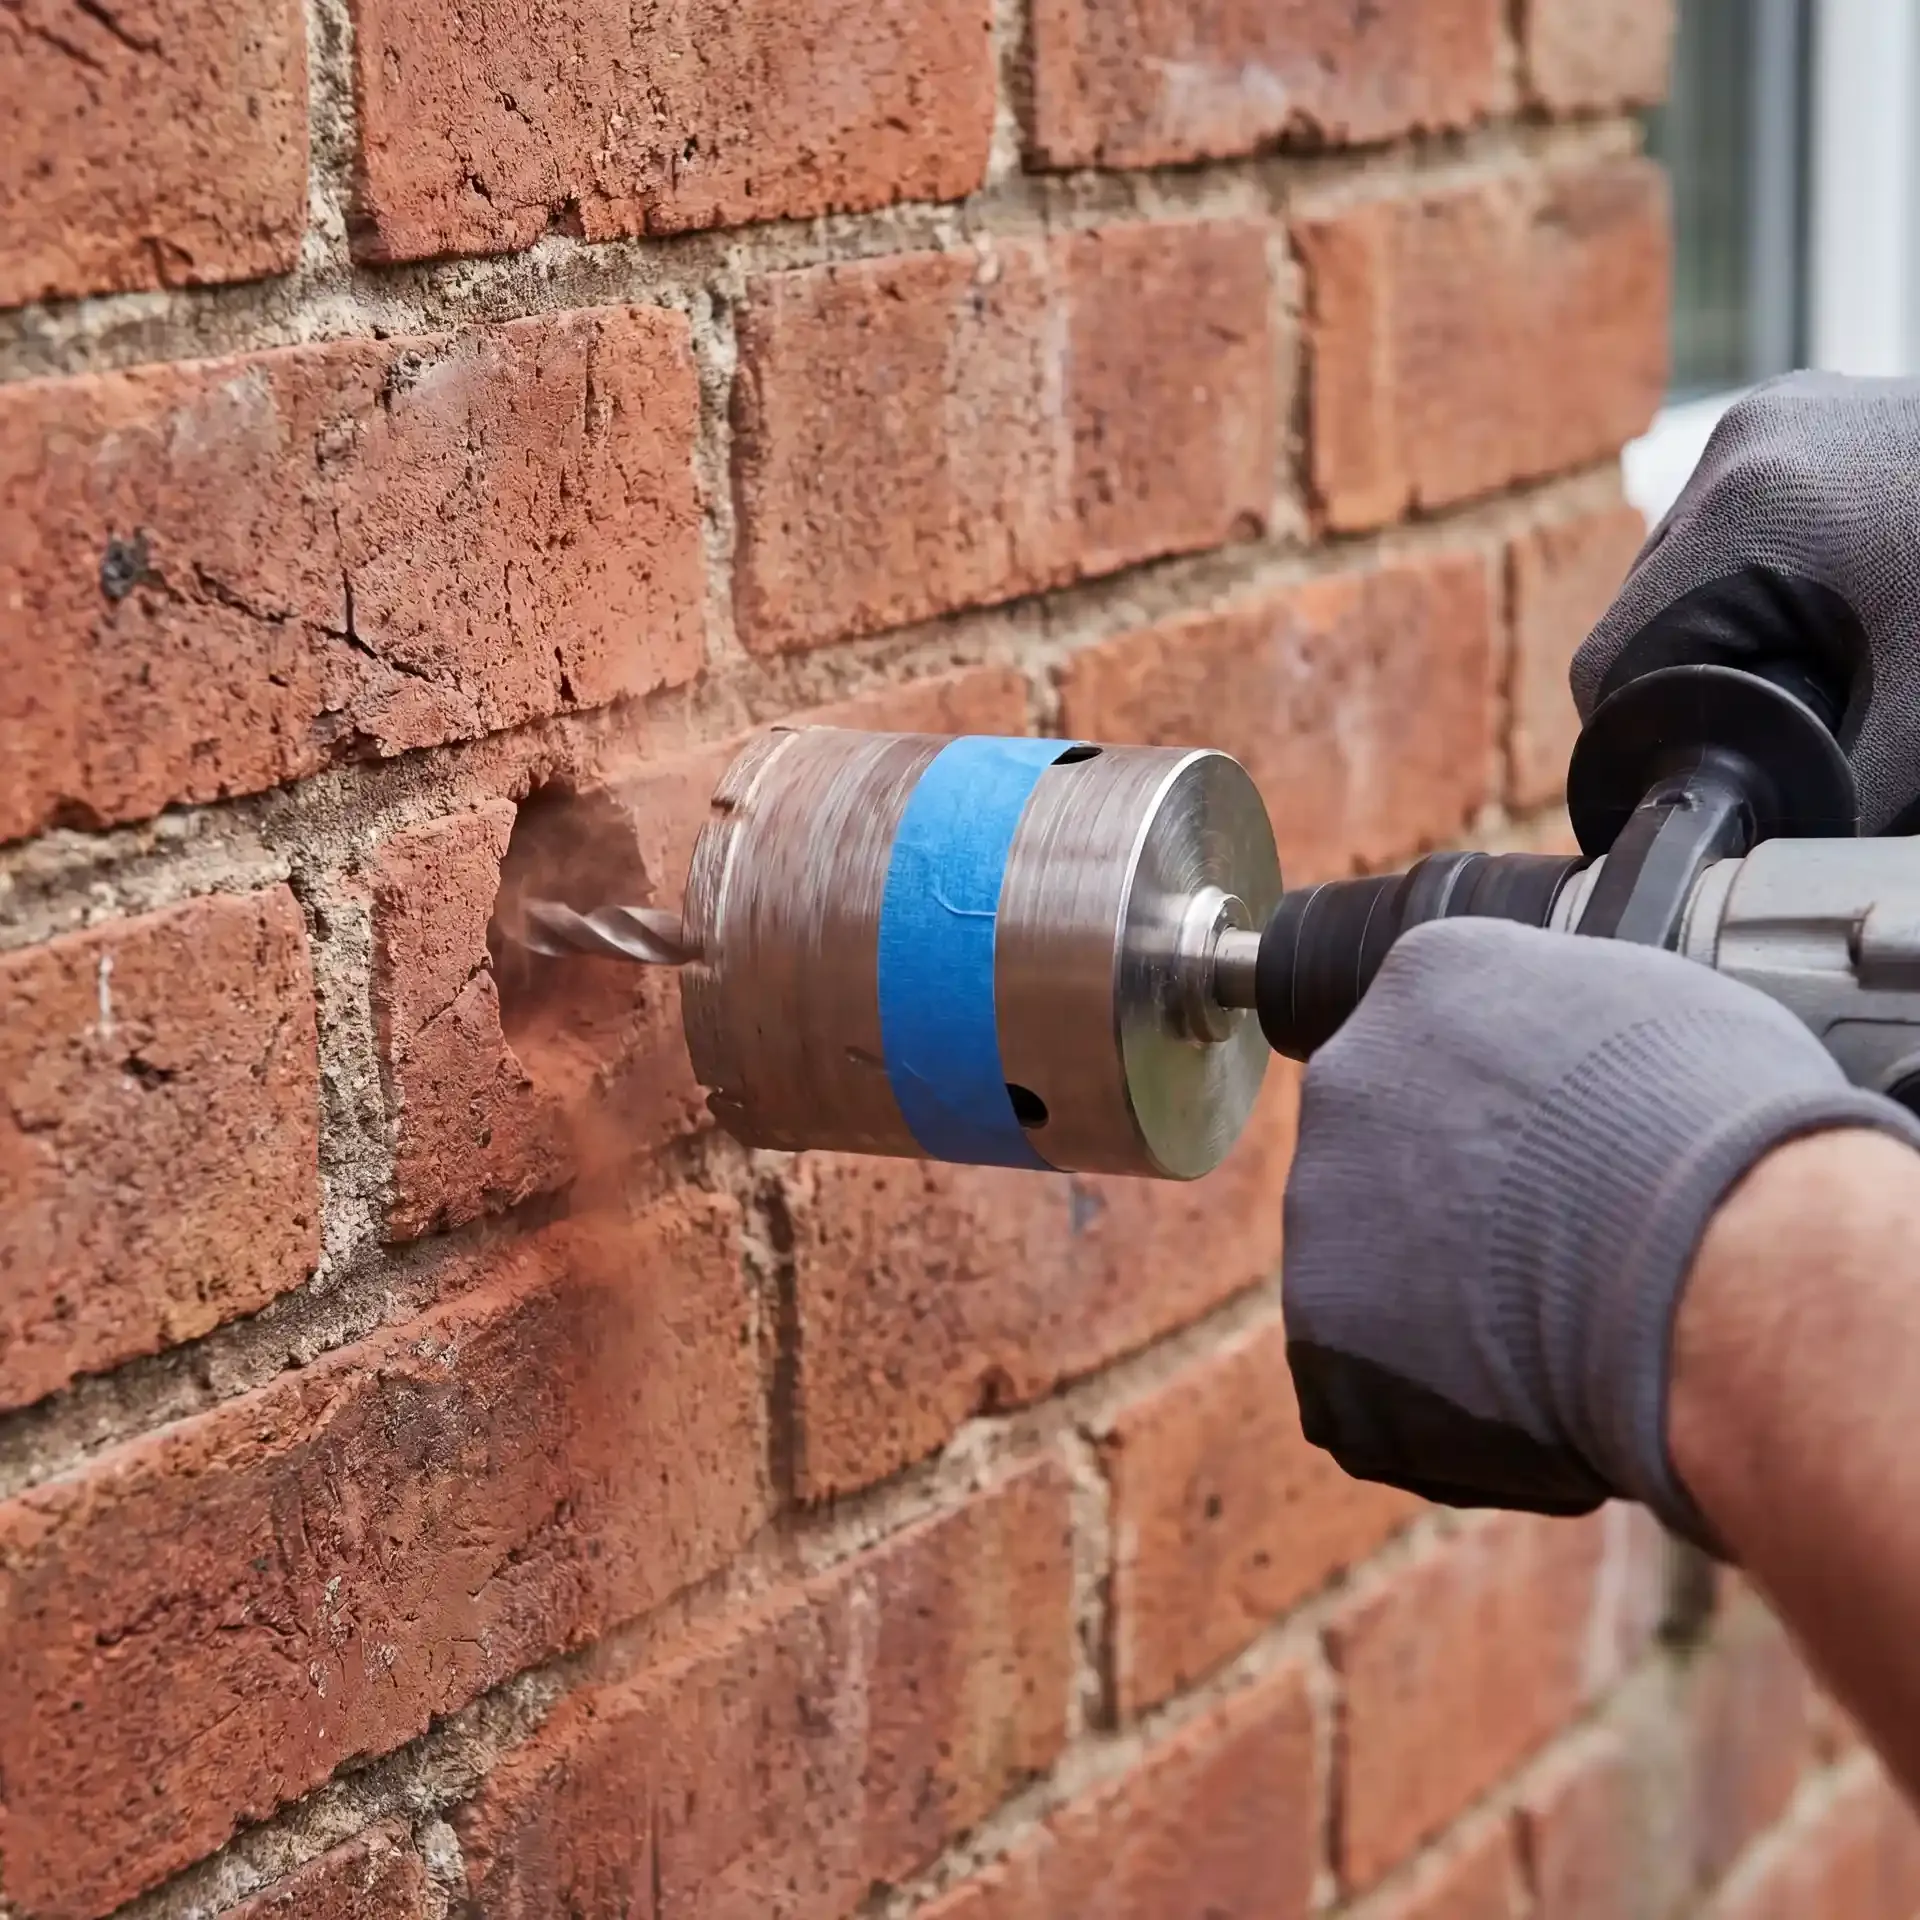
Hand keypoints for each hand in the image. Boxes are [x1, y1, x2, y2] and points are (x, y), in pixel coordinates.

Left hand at [1281, 918, 1919, 1543]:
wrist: (1715, 1263)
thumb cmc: (1724, 1133)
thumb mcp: (1661, 1006)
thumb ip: (1572, 1026)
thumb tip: (1584, 1067)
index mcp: (1426, 980)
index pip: (1440, 1044)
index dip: (1516, 1117)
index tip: (1570, 1157)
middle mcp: (1349, 1079)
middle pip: (1391, 1153)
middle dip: (1467, 1210)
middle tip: (1565, 1249)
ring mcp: (1322, 1212)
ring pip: (1379, 1272)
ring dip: (1454, 1311)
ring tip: (1566, 1329)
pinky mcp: (1326, 1344)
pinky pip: (1378, 1387)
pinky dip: (1449, 1414)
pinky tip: (1537, 1402)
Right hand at [1573, 371, 1919, 833]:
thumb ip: (1833, 784)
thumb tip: (1750, 864)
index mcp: (1754, 510)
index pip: (1615, 665)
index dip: (1646, 741)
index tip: (1704, 778)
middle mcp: (1741, 444)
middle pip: (1641, 617)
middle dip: (1698, 687)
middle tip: (1785, 725)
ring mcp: (1769, 417)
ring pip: (1678, 573)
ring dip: (1727, 635)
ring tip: (1825, 663)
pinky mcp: (1798, 416)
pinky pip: (1729, 529)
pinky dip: (1761, 585)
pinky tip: (1832, 611)